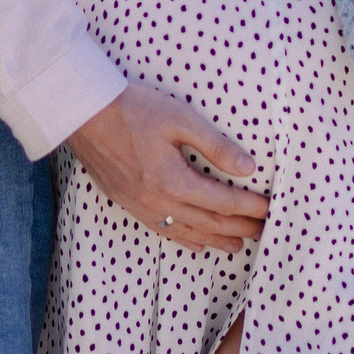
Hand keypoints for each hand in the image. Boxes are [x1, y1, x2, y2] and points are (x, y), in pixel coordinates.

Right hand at [66, 84, 269, 251]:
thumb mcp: (180, 118)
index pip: (223, 202)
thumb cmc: (132, 109)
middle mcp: (157, 202)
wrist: (83, 113)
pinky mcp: (127, 203)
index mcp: (173, 181)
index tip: (270, 209)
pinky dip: (185, 240)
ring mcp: (140, 206)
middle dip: (240, 228)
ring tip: (238, 245)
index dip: (249, 207)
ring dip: (216, 240)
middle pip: (209, 223)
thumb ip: (215, 145)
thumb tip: (247, 168)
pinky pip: (162, 231)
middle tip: (263, 231)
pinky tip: (197, 243)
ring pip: (187, 233)